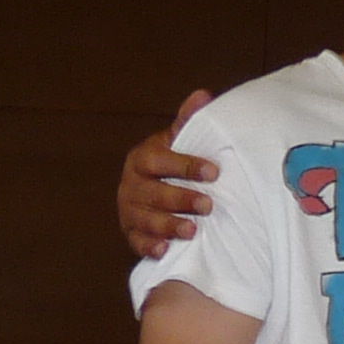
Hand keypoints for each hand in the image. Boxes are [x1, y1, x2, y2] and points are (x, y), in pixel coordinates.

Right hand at [119, 93, 217, 256]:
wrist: (156, 194)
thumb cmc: (172, 166)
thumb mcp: (179, 144)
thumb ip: (189, 123)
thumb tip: (203, 95)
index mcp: (142, 158)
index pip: (158, 160)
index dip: (185, 165)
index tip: (214, 171)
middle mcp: (131, 184)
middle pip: (152, 193)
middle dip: (180, 199)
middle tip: (208, 205)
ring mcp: (129, 210)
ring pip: (144, 219)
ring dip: (168, 225)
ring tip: (192, 230)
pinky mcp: (132, 233)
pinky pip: (136, 242)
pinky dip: (149, 246)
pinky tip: (165, 249)